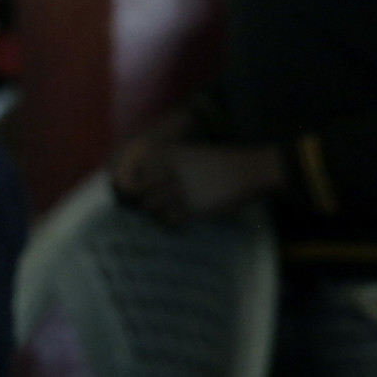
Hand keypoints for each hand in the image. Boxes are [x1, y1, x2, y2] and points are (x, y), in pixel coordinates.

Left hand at [114, 139, 283, 226]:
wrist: (249, 170)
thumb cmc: (218, 163)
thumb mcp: (189, 155)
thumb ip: (164, 167)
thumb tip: (135, 189)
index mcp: (168, 154)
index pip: (131, 175)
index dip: (128, 188)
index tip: (132, 195)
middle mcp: (170, 170)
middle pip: (139, 196)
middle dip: (144, 202)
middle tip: (154, 205)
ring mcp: (180, 189)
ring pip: (152, 210)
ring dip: (160, 213)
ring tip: (173, 210)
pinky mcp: (191, 207)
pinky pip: (169, 221)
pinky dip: (172, 223)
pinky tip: (182, 217)